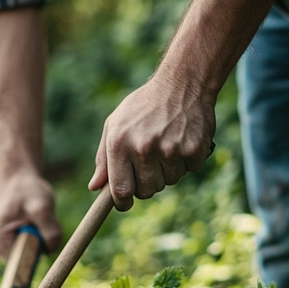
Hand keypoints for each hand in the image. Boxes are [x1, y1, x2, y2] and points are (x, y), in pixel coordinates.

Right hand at [0, 171, 62, 256]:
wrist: (17, 176)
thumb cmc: (27, 188)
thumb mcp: (42, 206)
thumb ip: (49, 230)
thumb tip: (52, 250)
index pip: (18, 267)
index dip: (34, 263)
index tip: (43, 251)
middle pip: (26, 261)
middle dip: (39, 246)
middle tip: (41, 222)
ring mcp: (1, 243)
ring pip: (29, 253)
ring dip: (39, 240)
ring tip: (36, 218)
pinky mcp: (9, 240)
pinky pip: (29, 246)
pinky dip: (36, 236)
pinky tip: (32, 221)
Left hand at [88, 77, 215, 210]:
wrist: (183, 83)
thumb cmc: (144, 106)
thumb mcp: (116, 124)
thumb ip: (104, 158)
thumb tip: (95, 188)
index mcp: (120, 143)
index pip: (120, 190)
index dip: (122, 203)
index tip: (124, 204)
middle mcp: (143, 148)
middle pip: (146, 191)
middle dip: (147, 184)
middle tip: (150, 164)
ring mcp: (170, 150)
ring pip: (169, 182)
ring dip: (168, 170)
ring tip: (167, 145)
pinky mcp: (193, 149)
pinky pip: (189, 171)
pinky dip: (187, 161)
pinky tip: (183, 140)